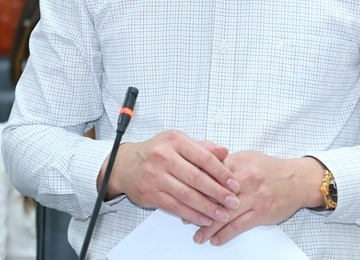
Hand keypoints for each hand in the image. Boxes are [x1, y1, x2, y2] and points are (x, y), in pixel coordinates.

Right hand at [103, 129, 241, 226]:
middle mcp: (164, 156)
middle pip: (196, 178)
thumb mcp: (179, 142)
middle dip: (218, 193)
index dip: (221, 172)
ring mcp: (155, 175)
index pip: (204, 158)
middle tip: (233, 202)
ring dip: (207, 207)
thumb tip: (225, 152)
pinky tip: (204, 219)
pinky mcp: (150, 193)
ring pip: (186, 194)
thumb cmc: (157, 151)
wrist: (125, 164)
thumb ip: (202, 147)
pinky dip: (191, 214)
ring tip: (222, 214)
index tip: (234, 184)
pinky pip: (175, 206)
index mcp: (175, 140)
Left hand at [194, 152, 324, 245]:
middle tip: (184, 219)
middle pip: (215, 195)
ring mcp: (254, 196)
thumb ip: (226, 162)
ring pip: (225, 214)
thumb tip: (201, 168)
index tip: (182, 194)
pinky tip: (215, 240)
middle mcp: (245, 178)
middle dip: (198, 208)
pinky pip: (239, 225)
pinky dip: (225, 234)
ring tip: (197, 236)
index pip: (211, 174)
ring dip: (208, 227)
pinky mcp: (262, 212)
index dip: (195, 185)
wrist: (298, 179)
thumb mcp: (247, 158)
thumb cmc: (270, 169)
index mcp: (239, 162)